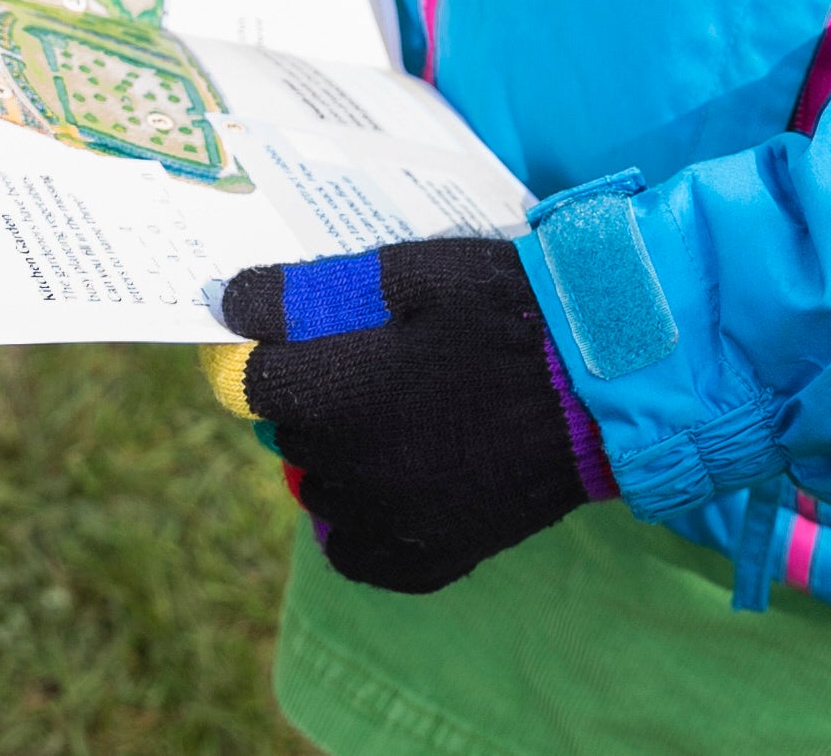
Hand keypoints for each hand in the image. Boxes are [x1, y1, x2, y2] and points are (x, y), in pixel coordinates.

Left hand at [217, 235, 609, 594]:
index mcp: (334, 393)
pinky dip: (365, 524)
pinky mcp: (433, 558)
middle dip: (312, 402)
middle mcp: (350, 468)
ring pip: (323, 492)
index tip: (300, 341)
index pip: (252, 384)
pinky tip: (395, 485)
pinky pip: (361, 554)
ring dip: (339, 459)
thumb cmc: (503, 308)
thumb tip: (229, 301)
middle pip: (290, 436)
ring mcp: (392, 521)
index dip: (271, 355)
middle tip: (370, 368)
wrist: (601, 380)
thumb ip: (310, 292)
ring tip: (396, 421)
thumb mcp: (406, 273)